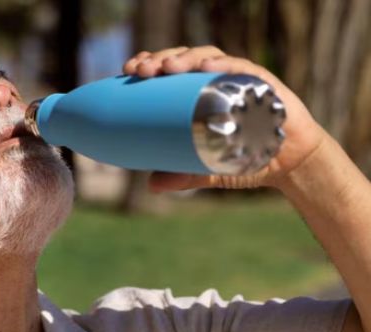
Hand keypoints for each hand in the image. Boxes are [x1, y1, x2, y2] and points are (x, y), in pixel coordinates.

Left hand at [122, 46, 329, 191]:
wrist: (291, 163)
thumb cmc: (247, 158)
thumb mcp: (208, 169)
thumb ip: (183, 176)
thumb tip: (151, 186)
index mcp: (199, 93)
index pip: (170, 70)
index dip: (149, 63)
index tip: (128, 69)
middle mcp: (217, 80)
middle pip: (183, 58)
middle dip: (159, 59)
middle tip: (141, 70)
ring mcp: (239, 78)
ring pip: (208, 57)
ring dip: (185, 58)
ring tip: (167, 67)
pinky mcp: (263, 83)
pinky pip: (242, 68)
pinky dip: (223, 65)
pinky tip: (206, 67)